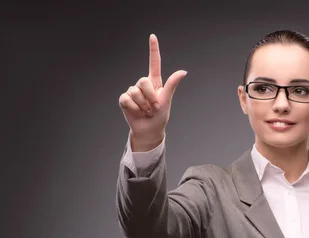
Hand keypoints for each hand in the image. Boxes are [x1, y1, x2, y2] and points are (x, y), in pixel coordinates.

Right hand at [118, 34, 186, 148]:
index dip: (153, 49)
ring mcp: (133, 91)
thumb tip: (183, 71)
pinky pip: (127, 99)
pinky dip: (134, 108)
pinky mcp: (124, 100)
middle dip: (150, 97)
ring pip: (135, 92)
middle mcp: (143, 85)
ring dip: (143, 105)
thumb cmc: (160, 116)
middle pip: (143, 81)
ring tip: (146, 111)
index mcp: (155, 82)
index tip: (152, 36)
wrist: (149, 130)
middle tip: (153, 108)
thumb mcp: (167, 100)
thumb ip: (172, 84)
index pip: (154, 62)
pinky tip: (137, 112)